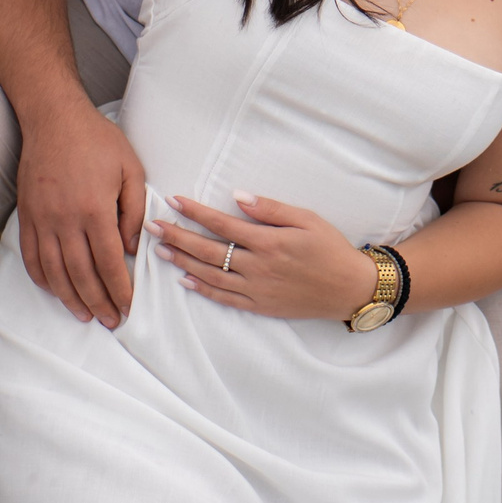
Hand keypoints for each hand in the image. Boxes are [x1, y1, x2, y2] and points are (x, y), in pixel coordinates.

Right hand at [15, 102, 146, 328]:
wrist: (54, 119)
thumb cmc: (98, 141)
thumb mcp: (131, 169)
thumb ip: (134, 210)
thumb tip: (132, 249)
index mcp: (95, 208)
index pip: (109, 261)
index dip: (119, 289)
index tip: (128, 307)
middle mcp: (65, 219)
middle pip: (81, 274)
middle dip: (98, 302)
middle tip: (111, 321)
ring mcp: (42, 219)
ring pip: (54, 272)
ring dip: (70, 298)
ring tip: (85, 315)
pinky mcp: (26, 216)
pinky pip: (32, 256)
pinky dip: (42, 279)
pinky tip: (55, 291)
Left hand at [152, 193, 379, 321]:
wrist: (349, 288)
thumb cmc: (331, 248)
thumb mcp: (307, 219)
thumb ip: (271, 209)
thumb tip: (238, 196)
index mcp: (268, 242)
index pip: (221, 224)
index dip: (195, 212)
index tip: (174, 201)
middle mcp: (257, 267)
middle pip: (207, 250)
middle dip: (177, 237)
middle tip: (152, 227)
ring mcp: (256, 289)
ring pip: (209, 275)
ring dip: (182, 262)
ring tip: (160, 251)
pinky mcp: (259, 305)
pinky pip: (223, 298)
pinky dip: (202, 289)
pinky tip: (185, 280)